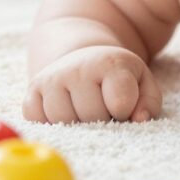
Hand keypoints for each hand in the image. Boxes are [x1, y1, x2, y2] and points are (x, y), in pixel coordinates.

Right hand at [23, 45, 162, 123]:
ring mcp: (51, 79)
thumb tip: (139, 120)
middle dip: (102, 119)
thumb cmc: (116, 77)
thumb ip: (149, 102)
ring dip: (77, 123)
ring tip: (85, 108)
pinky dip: (52, 123)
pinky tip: (65, 109)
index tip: (124, 104)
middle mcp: (78, 68)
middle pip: (91, 117)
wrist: (82, 56)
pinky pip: (39, 121)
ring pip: (64, 123)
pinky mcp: (31, 92)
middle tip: (103, 106)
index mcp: (110, 64)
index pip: (120, 103)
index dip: (125, 111)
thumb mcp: (141, 82)